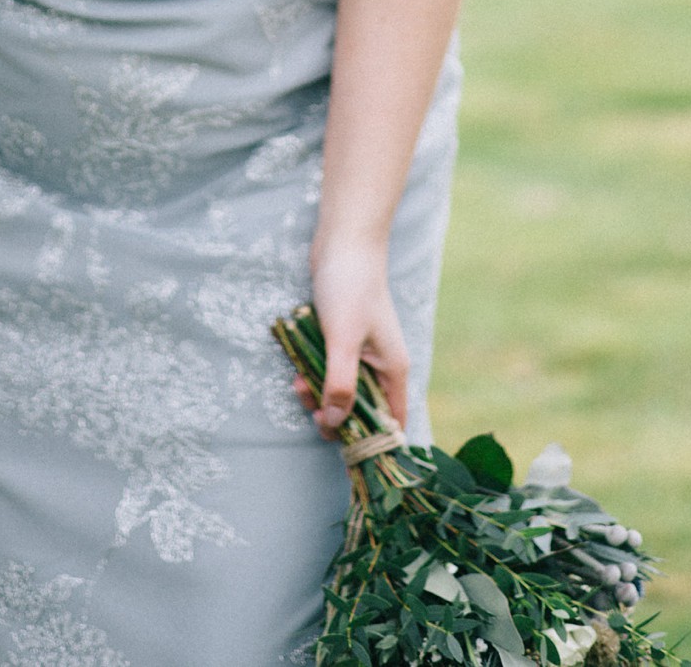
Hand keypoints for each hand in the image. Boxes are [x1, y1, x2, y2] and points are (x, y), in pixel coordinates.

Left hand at [300, 234, 408, 441]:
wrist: (342, 240)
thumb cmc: (350, 287)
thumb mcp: (343, 339)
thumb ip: (340, 384)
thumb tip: (335, 424)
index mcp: (393, 371)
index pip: (391, 424)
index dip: (371, 444)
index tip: (343, 450)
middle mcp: (381, 366)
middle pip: (361, 412)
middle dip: (333, 415)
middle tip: (309, 407)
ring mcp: (361, 353)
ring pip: (339, 391)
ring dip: (317, 393)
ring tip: (298, 382)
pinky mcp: (341, 340)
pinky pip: (327, 370)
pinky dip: (313, 372)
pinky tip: (298, 366)